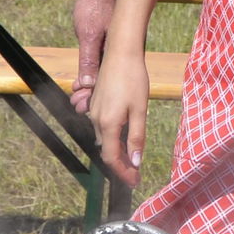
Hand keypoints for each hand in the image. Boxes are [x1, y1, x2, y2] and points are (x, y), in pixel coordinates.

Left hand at [67, 0, 113, 115]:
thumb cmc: (94, 5)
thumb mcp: (88, 33)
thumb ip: (89, 59)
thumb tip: (88, 84)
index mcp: (117, 50)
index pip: (108, 81)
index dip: (96, 97)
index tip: (82, 106)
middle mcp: (117, 52)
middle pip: (106, 81)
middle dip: (92, 95)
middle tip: (77, 105)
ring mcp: (113, 48)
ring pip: (102, 75)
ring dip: (89, 86)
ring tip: (76, 96)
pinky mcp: (108, 44)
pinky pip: (101, 65)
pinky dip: (91, 74)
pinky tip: (81, 83)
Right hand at [90, 50, 152, 185]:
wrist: (121, 52)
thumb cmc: (133, 79)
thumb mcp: (139, 110)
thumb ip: (136, 137)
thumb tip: (135, 161)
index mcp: (108, 124)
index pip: (112, 158)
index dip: (123, 173)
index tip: (134, 182)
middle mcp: (96, 120)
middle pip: (108, 150)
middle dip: (121, 164)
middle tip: (136, 173)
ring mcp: (94, 110)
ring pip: (105, 139)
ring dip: (118, 150)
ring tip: (133, 157)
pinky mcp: (96, 102)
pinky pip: (103, 127)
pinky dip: (114, 137)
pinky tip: (125, 135)